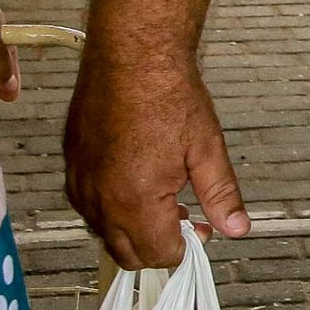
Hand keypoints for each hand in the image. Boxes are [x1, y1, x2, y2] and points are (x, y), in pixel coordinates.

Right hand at [64, 49, 248, 269]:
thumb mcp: (207, 149)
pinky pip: (88, 205)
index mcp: (134, 202)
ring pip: (104, 231)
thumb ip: (221, 195)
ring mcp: (80, 184)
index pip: (158, 254)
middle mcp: (99, 200)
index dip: (185, 248)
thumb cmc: (169, 95)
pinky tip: (137, 181)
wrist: (132, 55)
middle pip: (126, 253)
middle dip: (158, 244)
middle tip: (188, 219)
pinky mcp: (71, 166)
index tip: (201, 229)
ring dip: (133, 227)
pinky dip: (111, 207)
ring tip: (166, 197)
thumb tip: (237, 229)